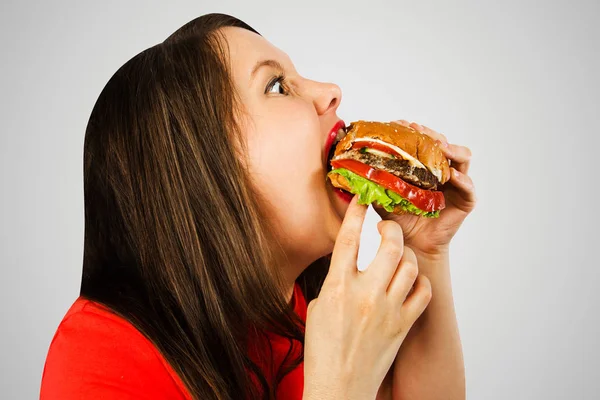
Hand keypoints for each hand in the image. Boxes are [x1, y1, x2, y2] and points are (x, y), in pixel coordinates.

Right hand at [303, 195, 431, 399]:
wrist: (338, 388)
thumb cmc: (323, 351)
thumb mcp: (316, 309)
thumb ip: (333, 283)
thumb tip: (345, 266)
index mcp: (337, 287)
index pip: (347, 239)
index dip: (355, 213)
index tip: (361, 199)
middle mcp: (365, 294)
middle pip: (389, 245)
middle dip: (391, 229)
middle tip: (387, 228)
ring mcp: (388, 309)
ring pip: (410, 264)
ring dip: (405, 254)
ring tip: (398, 255)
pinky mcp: (403, 325)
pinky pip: (423, 292)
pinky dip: (419, 281)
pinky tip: (410, 281)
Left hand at [371, 120, 476, 257]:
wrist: (410, 244)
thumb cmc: (398, 219)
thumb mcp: (383, 196)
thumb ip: (374, 182)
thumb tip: (353, 167)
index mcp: (424, 166)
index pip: (423, 140)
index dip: (414, 130)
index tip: (401, 124)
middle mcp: (441, 171)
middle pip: (444, 143)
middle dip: (432, 134)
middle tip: (419, 131)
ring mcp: (456, 184)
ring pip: (462, 157)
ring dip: (452, 150)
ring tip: (440, 148)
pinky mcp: (465, 201)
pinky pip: (469, 187)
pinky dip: (463, 180)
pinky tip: (453, 177)